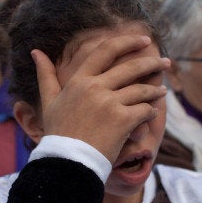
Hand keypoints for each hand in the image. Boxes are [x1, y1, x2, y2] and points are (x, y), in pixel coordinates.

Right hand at [32, 35, 168, 163]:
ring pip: (142, 90)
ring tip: (162, 91)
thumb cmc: (58, 133)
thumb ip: (45, 75)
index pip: (106, 51)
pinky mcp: (123, 120)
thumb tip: (36, 52)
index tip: (143, 40)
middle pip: (132, 67)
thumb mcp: (48, 101)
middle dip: (152, 62)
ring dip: (155, 90)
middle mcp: (95, 87)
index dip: (128, 42)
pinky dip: (151, 112)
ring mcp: (110, 103)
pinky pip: (145, 110)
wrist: (67, 162)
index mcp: (79, 80)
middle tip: (166, 62)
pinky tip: (153, 113)